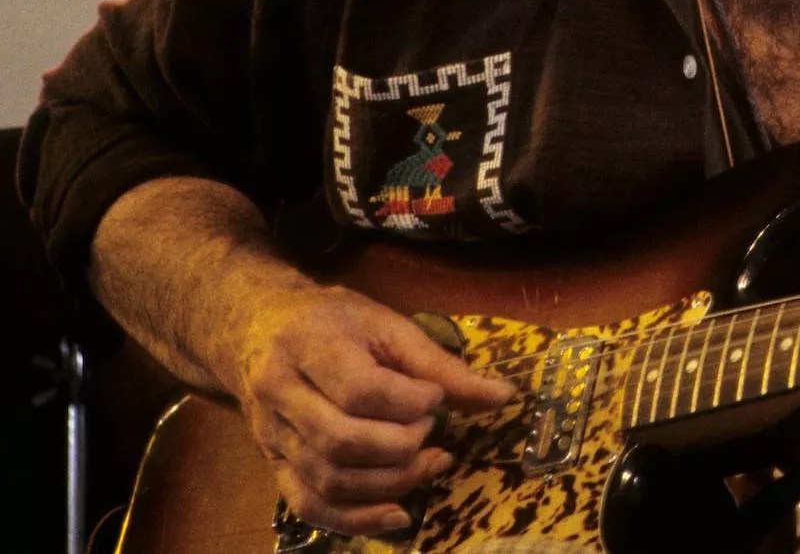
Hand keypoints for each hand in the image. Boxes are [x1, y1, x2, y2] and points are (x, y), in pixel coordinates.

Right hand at [225, 283, 514, 535]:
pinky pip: (309, 505)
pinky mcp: (273, 465)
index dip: (410, 403)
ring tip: (431, 462)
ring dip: (390, 483)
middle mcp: (281, 394)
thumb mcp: (387, 324)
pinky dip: (355, 519)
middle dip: (402, 447)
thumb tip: (501, 397)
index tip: (436, 399)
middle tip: (434, 431)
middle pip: (342, 442)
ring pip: (327, 480)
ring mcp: (272, 435)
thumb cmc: (334, 321)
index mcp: (308, 346)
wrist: (258, 330)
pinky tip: (398, 515)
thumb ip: (439, 363)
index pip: (361, 390)